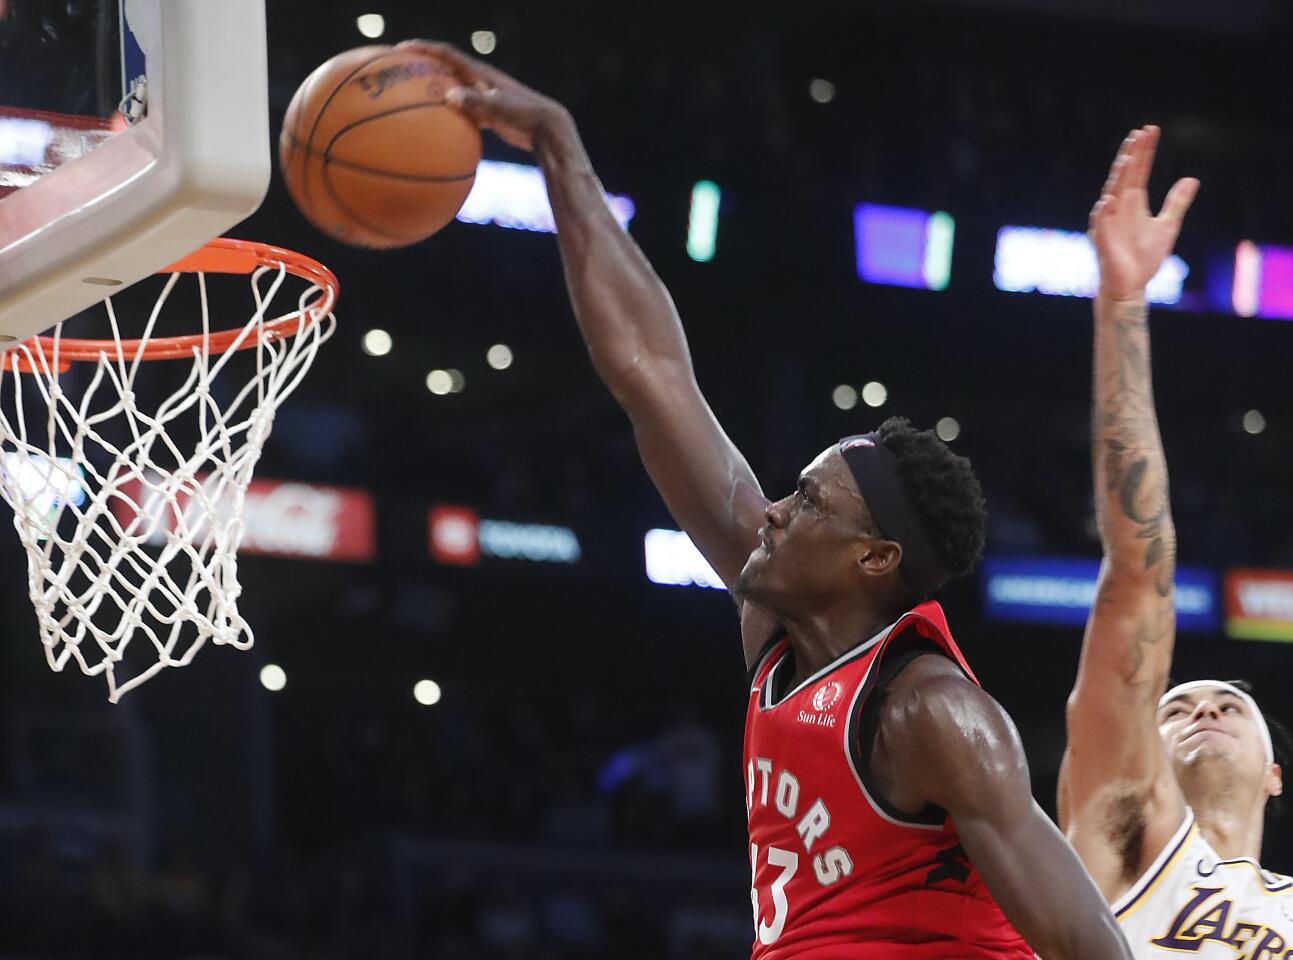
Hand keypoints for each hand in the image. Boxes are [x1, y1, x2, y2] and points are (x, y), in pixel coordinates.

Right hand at [397, 40, 570, 152]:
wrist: (547, 128)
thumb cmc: (525, 115)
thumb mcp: (500, 108)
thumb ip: (476, 102)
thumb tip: (449, 97)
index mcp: (481, 73)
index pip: (447, 55)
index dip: (424, 49)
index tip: (401, 48)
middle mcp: (480, 81)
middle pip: (446, 68)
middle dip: (423, 66)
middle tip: (399, 68)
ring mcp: (484, 96)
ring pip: (453, 91)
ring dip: (434, 91)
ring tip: (411, 96)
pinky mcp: (488, 113)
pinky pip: (462, 112)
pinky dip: (448, 116)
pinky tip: (434, 130)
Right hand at [1090, 125, 1198, 301]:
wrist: (1131, 286)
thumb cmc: (1144, 258)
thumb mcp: (1167, 225)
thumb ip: (1177, 203)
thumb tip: (1191, 179)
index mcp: (1133, 202)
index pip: (1139, 170)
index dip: (1145, 151)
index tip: (1150, 130)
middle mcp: (1119, 207)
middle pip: (1124, 176)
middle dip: (1131, 155)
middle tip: (1139, 134)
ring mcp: (1109, 222)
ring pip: (1112, 194)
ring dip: (1118, 178)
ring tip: (1126, 159)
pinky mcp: (1103, 240)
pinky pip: (1102, 222)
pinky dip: (1104, 211)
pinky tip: (1110, 199)